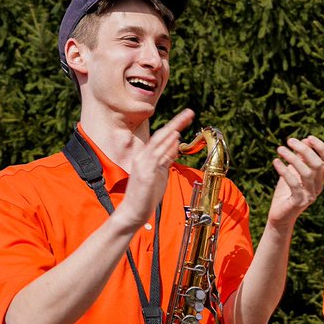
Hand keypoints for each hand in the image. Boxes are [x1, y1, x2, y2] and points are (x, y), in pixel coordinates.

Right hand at [114, 109, 194, 229]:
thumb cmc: (146, 195)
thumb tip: (176, 145)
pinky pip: (157, 156)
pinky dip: (166, 146)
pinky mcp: (145, 172)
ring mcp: (143, 164)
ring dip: (173, 130)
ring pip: (159, 142)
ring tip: (184, 119)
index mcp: (146, 157)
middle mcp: (143, 156)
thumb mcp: (160, 174)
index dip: (174, 126)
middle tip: (189, 112)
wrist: (133, 211)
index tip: (186, 117)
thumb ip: (166, 159)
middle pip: (161, 135)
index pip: (162, 138)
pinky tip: (175, 137)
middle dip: (176, 123)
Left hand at [268, 135, 323, 228]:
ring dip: (292, 157)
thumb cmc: (286, 193)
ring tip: (280, 149)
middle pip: (317, 163)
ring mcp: (310, 195)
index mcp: (319, 178)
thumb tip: (305, 140)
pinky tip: (275, 162)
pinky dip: (284, 170)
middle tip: (289, 141)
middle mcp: (318, 186)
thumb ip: (300, 158)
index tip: (308, 137)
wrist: (280, 217)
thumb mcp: (293, 172)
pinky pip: (294, 183)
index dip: (321, 147)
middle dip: (304, 149)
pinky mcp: (299, 202)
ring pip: (306, 172)